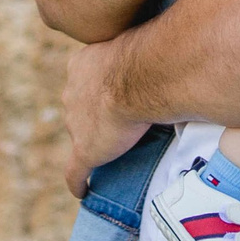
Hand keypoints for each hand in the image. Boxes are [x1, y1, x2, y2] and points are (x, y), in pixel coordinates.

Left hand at [61, 39, 151, 199]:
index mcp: (79, 66)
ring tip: (110, 151)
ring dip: (93, 142)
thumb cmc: (146, 58)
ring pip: (80, 136)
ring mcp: (75, 124)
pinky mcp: (85, 151)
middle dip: (93, 115)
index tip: (113, 95)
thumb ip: (139, 56)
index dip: (98, 89)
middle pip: (78, 108)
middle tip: (118, 122)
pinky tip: (82, 192)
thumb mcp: (138, 48)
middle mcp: (71, 94)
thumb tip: (168, 51)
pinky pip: (74, 172)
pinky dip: (77, 182)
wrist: (139, 78)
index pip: (84, 81)